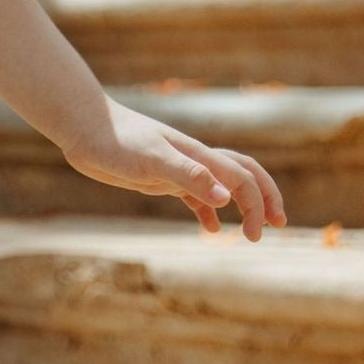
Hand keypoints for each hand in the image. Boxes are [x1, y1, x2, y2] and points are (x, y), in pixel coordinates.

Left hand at [57, 97, 286, 239]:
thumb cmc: (117, 141)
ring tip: (253, 231)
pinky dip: (208, 212)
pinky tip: (212, 229)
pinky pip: (194, 196)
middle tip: (278, 225)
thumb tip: (227, 197)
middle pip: (244, 177)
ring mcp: (179, 170)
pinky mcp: (161, 179)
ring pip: (222, 187)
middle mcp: (195, 161)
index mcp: (200, 156)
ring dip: (243, 206)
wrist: (86, 129)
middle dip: (264, 199)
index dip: (258, 205)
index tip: (256, 234)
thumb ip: (189, 176)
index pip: (243, 179)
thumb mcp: (153, 161)